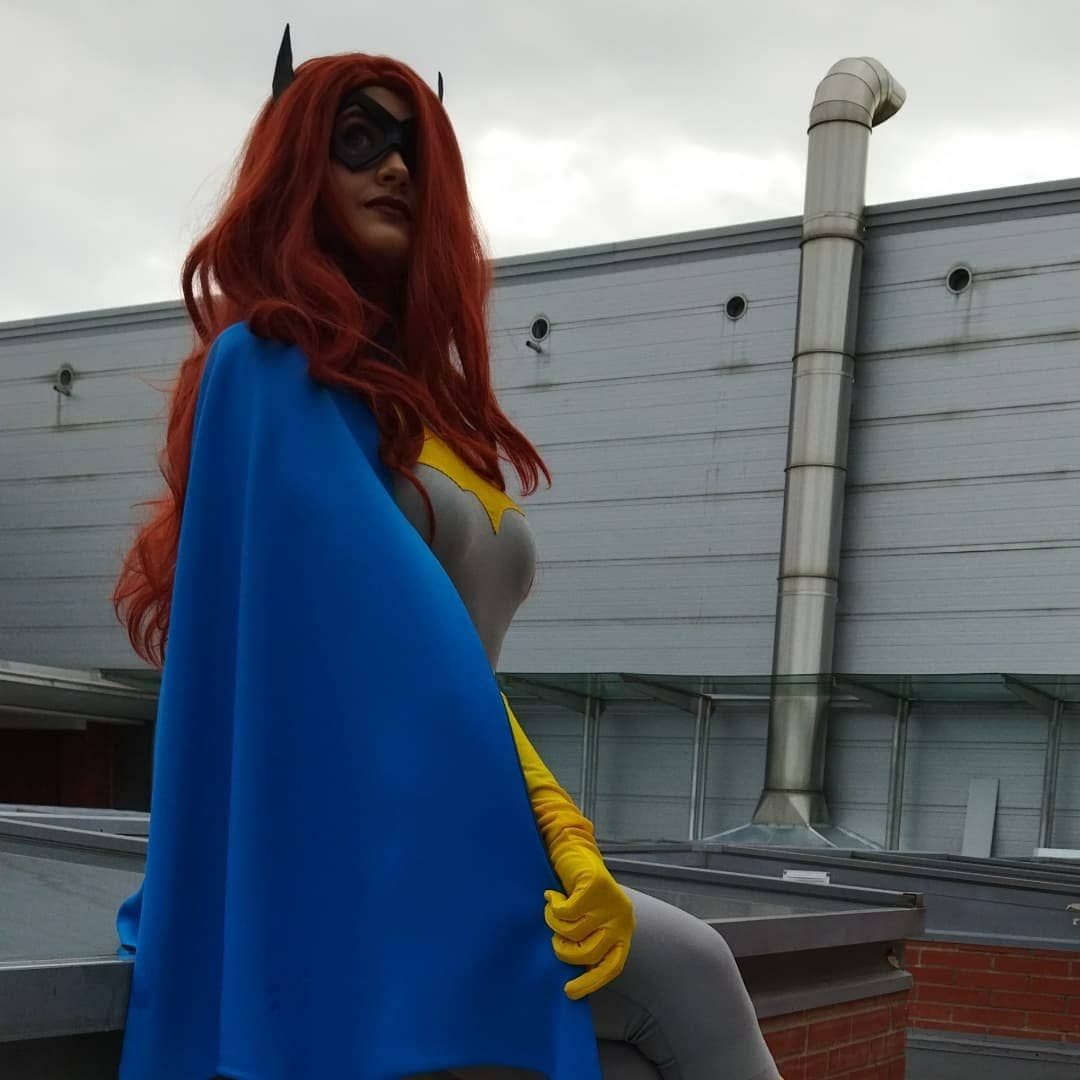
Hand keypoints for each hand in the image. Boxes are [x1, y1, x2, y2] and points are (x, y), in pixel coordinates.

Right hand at [543, 854, 634, 999]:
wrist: (573, 851)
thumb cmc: (578, 891)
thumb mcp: (590, 921)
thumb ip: (589, 943)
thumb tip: (577, 976)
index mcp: (622, 930)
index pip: (612, 966)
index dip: (591, 982)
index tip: (569, 991)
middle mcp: (621, 917)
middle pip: (588, 953)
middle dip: (564, 950)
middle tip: (555, 939)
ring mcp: (609, 902)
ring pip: (572, 932)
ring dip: (554, 923)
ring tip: (553, 910)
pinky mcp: (595, 886)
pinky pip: (566, 912)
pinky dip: (553, 907)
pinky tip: (551, 896)